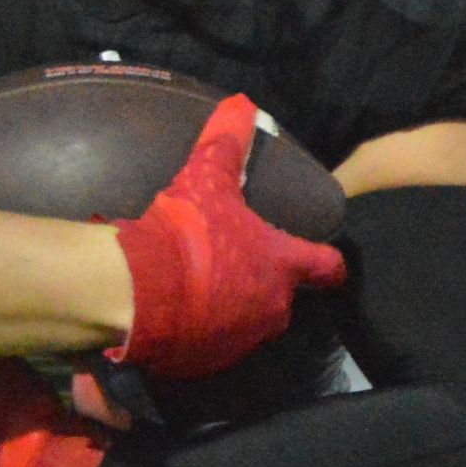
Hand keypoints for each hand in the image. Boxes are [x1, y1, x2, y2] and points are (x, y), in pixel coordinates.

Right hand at [109, 94, 345, 379]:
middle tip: (237, 265)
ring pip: (247, 324)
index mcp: (281, 266)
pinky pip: (211, 347)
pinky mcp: (207, 364)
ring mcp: (241, 341)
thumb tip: (242, 102)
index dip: (328, 262)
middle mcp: (272, 310)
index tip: (329, 263)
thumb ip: (225, 143)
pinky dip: (200, 334)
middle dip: (264, 283)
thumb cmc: (186, 234)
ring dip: (233, 310)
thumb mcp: (205, 179)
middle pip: (282, 297)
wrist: (136, 293)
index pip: (325, 266)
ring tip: (201, 291)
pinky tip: (176, 315)